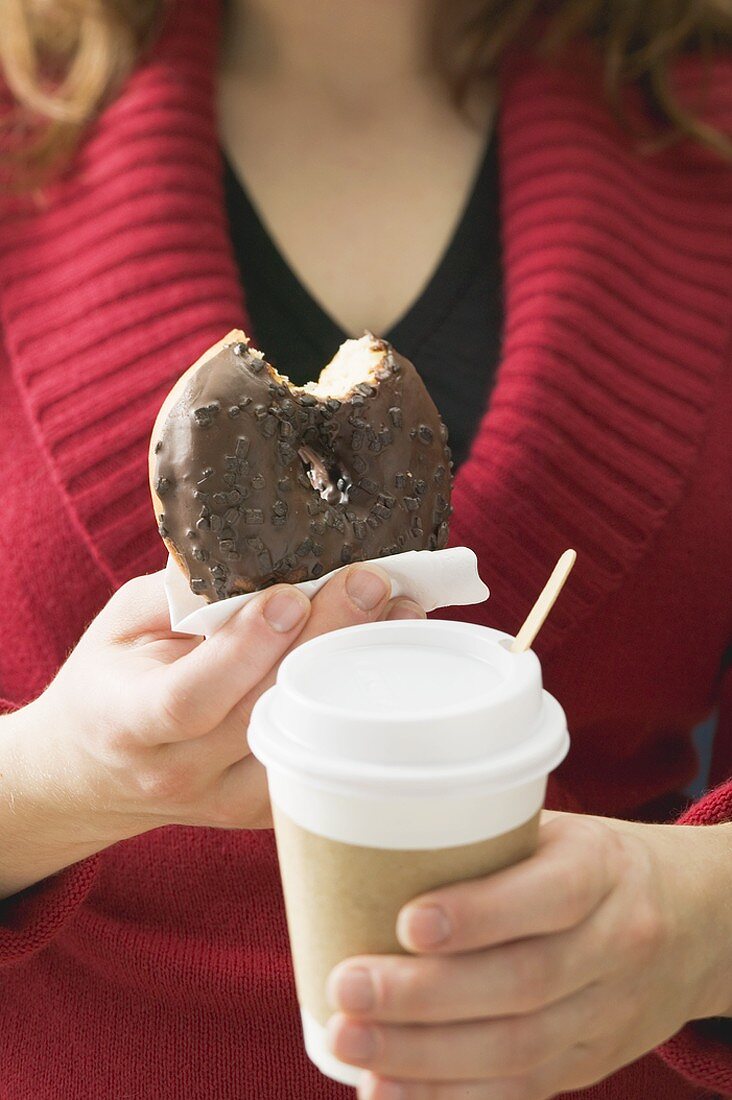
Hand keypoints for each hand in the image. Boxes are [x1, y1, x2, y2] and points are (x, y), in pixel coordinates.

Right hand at [1, 565, 422, 895]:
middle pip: (261, 714)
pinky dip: (356, 709)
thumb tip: (262, 546)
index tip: (291, 594)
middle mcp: (177, 773)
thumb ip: (180, 596)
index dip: (244, 650)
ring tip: (399, 612)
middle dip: (322, 642)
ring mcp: (223, 801)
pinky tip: (386, 657)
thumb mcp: (120, 625)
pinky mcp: (260, 810)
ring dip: (355, 674)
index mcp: (128, 723)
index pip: (190, 700)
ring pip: (301, 740)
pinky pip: (317, 761)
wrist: (90, 773)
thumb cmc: (108, 682)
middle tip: (371, 581)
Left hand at [326, 812, 731, 1099]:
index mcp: (604, 870)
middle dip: (427, 996)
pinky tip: (389, 1092)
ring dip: (426, 1057)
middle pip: (524, 983)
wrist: (697, 922)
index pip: (550, 896)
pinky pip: (523, 1091)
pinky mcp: (592, 1063)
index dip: (480, 914)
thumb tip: (367, 846)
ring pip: (519, 1049)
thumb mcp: (560, 832)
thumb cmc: (595, 863)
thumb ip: (489, 844)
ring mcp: (609, 1014)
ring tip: (351, 1045)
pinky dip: (452, 1097)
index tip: (407, 922)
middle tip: (348, 989)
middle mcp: (616, 944)